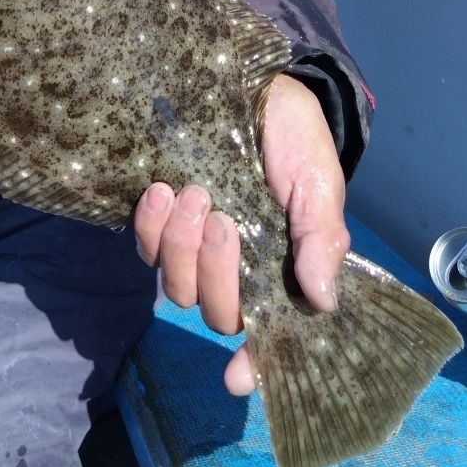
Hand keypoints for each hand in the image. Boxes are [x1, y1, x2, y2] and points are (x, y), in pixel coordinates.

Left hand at [133, 73, 348, 394]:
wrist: (257, 88)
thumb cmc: (296, 140)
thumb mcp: (319, 183)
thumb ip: (321, 238)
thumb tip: (322, 301)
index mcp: (281, 272)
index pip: (267, 333)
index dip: (255, 365)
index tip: (237, 378)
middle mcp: (236, 268)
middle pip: (216, 312)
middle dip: (215, 275)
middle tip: (222, 221)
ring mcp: (195, 246)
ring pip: (176, 286)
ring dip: (180, 247)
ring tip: (195, 194)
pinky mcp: (163, 219)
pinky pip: (144, 247)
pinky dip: (150, 225)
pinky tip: (160, 190)